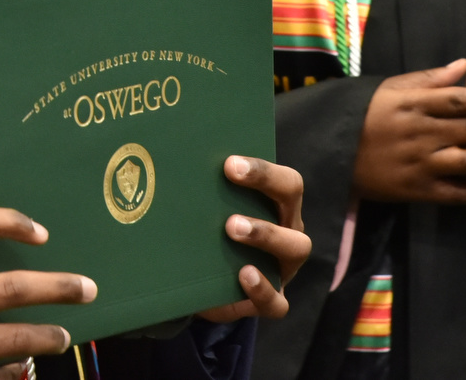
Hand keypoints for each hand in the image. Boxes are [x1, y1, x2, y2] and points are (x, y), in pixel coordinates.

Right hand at [0, 204, 94, 378]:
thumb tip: (5, 244)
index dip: (10, 221)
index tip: (40, 234)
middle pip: (10, 288)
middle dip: (58, 289)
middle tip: (87, 289)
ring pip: (12, 342)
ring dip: (46, 338)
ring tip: (62, 335)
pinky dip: (14, 375)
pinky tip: (23, 369)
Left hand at [197, 156, 310, 321]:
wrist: (203, 285)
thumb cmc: (210, 234)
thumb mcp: (208, 211)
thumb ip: (203, 190)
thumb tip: (170, 163)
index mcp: (276, 204)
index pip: (284, 178)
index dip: (262, 169)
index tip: (229, 163)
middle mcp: (286, 229)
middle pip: (292, 197)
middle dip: (265, 182)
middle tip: (230, 177)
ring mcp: (283, 266)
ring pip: (296, 247)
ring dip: (266, 233)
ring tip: (232, 228)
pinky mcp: (272, 300)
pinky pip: (277, 301)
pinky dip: (262, 289)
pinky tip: (244, 275)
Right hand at [352, 60, 465, 203]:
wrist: (333, 155)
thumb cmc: (364, 117)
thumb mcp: (389, 90)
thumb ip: (428, 79)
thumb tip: (463, 64)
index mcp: (413, 105)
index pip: (459, 100)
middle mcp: (420, 133)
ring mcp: (421, 164)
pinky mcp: (418, 190)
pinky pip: (457, 192)